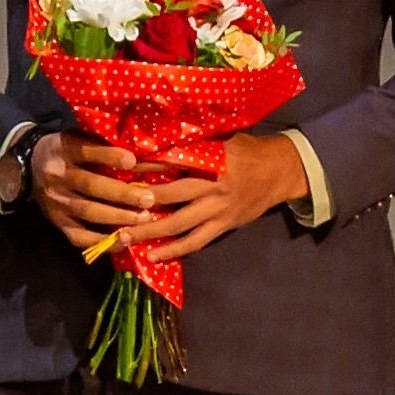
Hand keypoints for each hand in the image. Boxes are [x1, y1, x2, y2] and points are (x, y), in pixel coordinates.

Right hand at [32, 129, 152, 250]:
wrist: (29, 166)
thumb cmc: (68, 150)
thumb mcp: (80, 137)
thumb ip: (104, 144)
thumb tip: (145, 152)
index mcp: (66, 149)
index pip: (87, 151)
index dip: (110, 156)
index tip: (132, 161)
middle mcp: (59, 175)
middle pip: (91, 185)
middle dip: (123, 194)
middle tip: (149, 199)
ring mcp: (57, 201)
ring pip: (88, 211)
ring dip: (118, 217)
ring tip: (143, 219)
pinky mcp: (58, 221)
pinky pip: (79, 236)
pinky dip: (102, 241)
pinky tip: (123, 241)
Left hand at [127, 128, 309, 264]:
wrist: (280, 170)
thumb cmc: (246, 150)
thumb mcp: (221, 138)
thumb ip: (193, 142)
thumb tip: (155, 139)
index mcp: (210, 157)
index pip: (171, 160)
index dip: (144, 165)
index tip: (119, 169)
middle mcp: (212, 183)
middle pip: (170, 194)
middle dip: (141, 203)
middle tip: (114, 209)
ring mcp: (218, 208)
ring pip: (179, 223)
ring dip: (150, 232)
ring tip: (124, 238)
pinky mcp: (224, 225)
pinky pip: (196, 241)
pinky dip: (174, 250)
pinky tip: (153, 256)